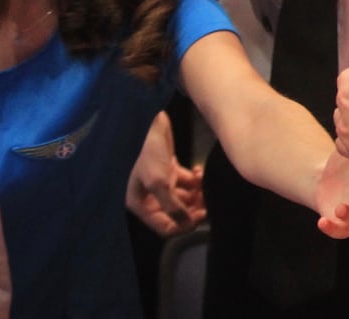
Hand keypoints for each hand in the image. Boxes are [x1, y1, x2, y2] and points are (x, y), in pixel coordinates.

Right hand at [125, 111, 205, 235]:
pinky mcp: (167, 168)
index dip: (184, 225)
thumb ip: (172, 205)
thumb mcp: (159, 181)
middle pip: (175, 213)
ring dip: (195, 195)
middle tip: (208, 203)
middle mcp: (148, 195)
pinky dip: (193, 180)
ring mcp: (158, 181)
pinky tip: (199, 172)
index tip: (202, 215)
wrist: (148, 120)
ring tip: (204, 186)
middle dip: (192, 209)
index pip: (163, 227)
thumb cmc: (148, 152)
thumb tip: (186, 224)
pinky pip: (183, 181)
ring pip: (182, 197)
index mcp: (140, 203)